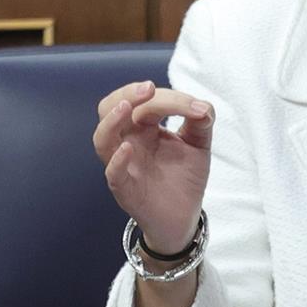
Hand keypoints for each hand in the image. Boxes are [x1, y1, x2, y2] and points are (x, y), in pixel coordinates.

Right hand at [92, 81, 213, 255]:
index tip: (197, 108)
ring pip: (103, 138)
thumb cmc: (184, 178)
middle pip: (110, 108)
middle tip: (148, 89)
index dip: (170, 99)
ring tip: (126, 108)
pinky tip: (128, 149)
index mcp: (143, 126)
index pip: (146, 102)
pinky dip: (117, 159)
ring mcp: (122, 163)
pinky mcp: (124, 188)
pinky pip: (112, 172)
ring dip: (112, 120)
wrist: (183, 217)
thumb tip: (203, 107)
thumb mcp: (198, 144)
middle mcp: (128, 140)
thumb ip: (201, 123)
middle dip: (127, 93)